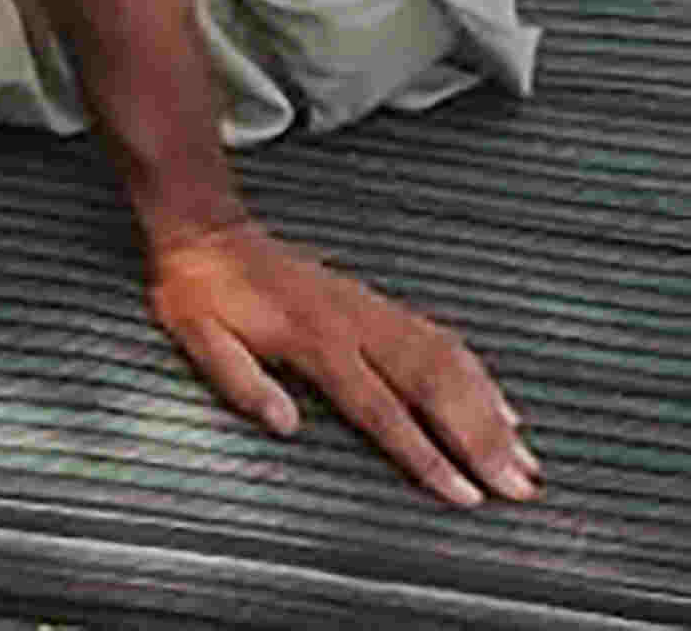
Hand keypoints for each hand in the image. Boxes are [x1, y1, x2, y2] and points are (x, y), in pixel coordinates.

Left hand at [143, 219, 535, 507]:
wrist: (209, 230)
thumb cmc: (201, 293)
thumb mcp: (198, 336)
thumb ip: (240, 382)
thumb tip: (285, 426)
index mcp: (315, 341)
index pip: (382, 409)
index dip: (426, 455)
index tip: (466, 495)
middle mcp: (356, 325)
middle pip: (434, 387)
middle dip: (483, 442)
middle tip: (521, 489)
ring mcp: (373, 312)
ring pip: (450, 363)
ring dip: (493, 413)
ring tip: (527, 461)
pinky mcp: (379, 306)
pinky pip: (443, 341)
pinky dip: (480, 377)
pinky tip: (504, 408)